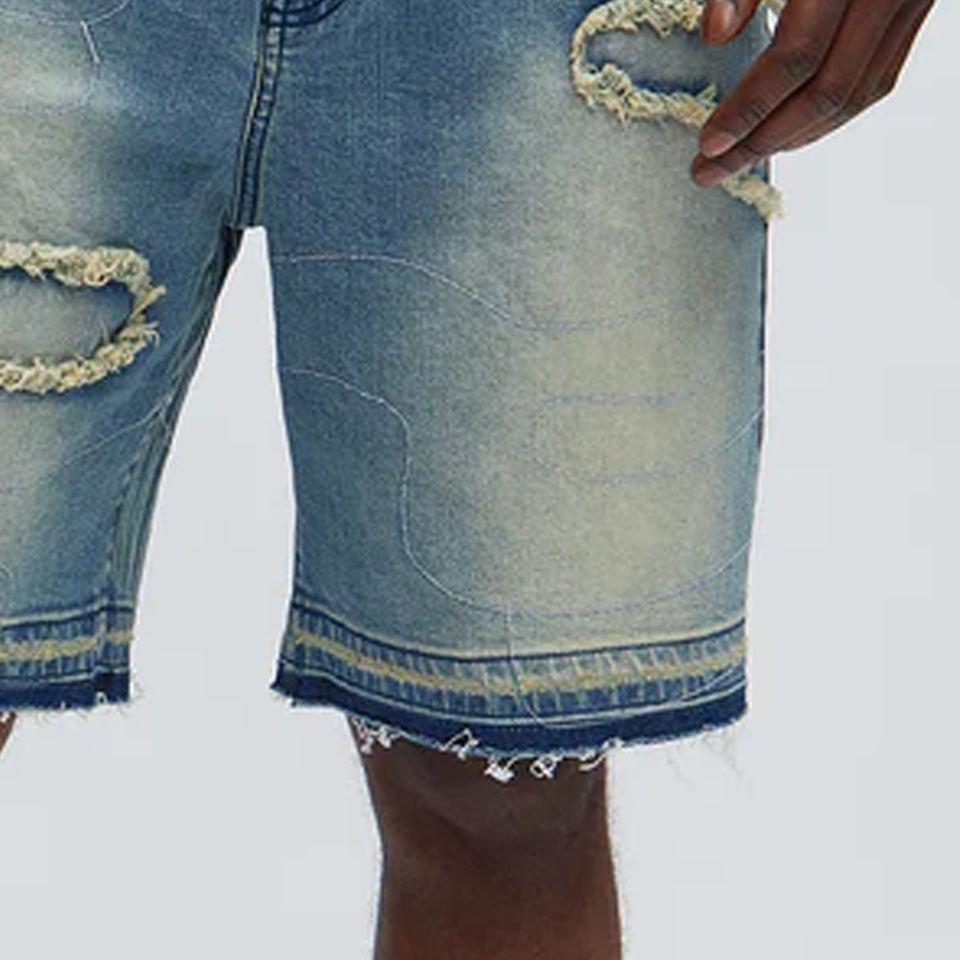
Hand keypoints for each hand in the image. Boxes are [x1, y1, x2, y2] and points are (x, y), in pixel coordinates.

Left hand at [691, 0, 935, 186]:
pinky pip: (879, 79)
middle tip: (710, 171)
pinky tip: (790, 131)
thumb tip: (714, 37)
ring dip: (796, 138)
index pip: (796, 56)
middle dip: (763, 141)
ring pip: (857, 95)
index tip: (705, 146)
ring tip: (743, 158)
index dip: (749, 108)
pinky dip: (831, 116)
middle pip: (826, 92)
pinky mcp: (920, 5)